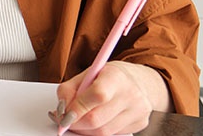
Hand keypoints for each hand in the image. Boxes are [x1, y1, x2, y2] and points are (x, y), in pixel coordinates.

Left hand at [53, 61, 168, 135]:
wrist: (141, 80)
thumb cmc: (111, 76)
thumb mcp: (89, 73)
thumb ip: (70, 89)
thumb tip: (60, 110)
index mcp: (116, 76)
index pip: (97, 95)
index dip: (77, 108)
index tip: (63, 114)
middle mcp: (131, 94)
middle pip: (97, 119)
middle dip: (76, 123)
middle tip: (66, 120)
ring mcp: (138, 110)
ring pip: (103, 132)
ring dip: (86, 129)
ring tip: (81, 118)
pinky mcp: (140, 123)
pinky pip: (113, 134)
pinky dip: (100, 130)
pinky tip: (99, 119)